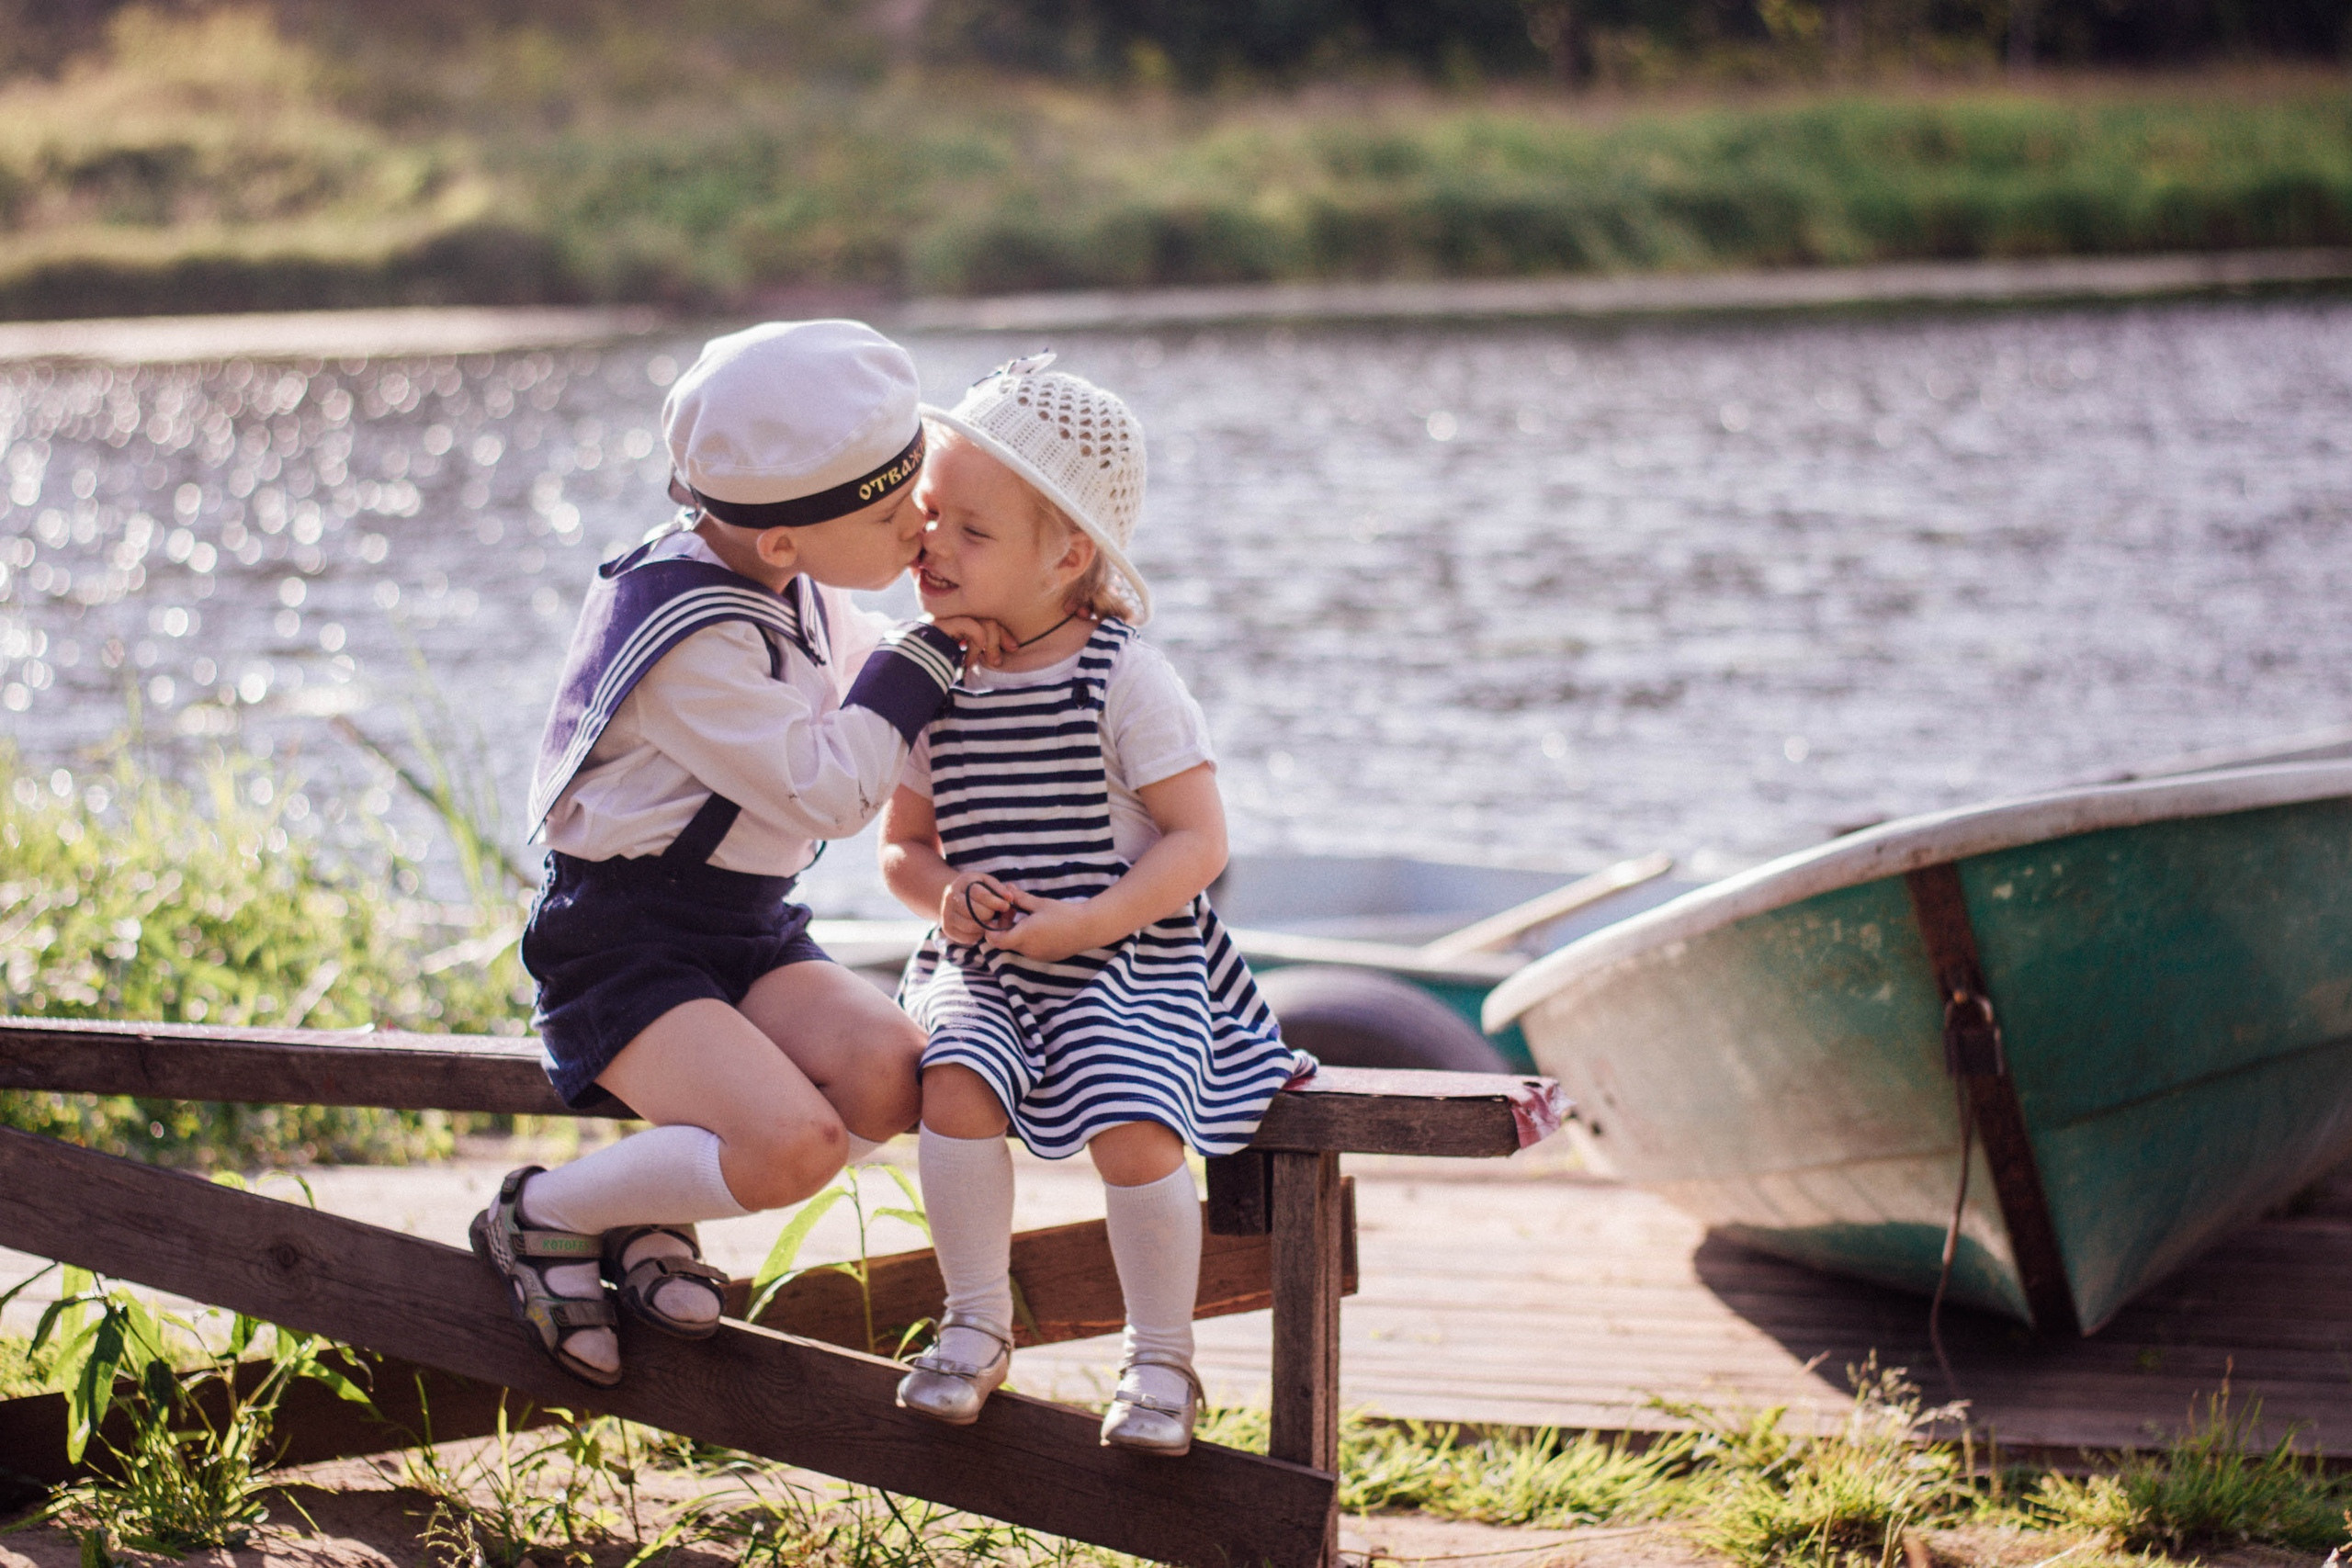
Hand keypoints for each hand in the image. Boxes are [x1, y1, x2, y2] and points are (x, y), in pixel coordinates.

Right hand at [926, 615, 1008, 668]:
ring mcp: (948, 615)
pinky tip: (966, 661)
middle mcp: (954, 614)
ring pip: (984, 621)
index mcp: (959, 620)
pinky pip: (971, 626)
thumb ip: (974, 650)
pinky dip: (976, 645)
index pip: (987, 616)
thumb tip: (998, 655)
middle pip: (989, 616)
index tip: (1013, 647)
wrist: (905, 669)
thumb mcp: (959, 659)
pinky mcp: (943, 621)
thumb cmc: (932, 667)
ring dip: (990, 645)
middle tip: (1001, 659)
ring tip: (986, 663)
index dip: (1003, 631)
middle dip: (1000, 638)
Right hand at [941, 871, 1017, 946]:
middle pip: (974, 912)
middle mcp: (949, 899)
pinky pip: (967, 938)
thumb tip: (1010, 898)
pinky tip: (981, 927)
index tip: (1006, 906)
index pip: (979, 894)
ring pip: (971, 926)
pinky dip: (978, 935)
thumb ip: (999, 889)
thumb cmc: (976, 889)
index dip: (995, 901)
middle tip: (994, 913)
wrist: (955, 898)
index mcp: (960, 883)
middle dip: (989, 914)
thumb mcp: (986, 882)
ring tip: (989, 920)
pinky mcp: (947, 929)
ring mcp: (946, 915)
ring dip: (985, 926)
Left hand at [983, 885, 1106, 963]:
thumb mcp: (1040, 903)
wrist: (1088, 928)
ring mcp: (1036, 956)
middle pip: (1005, 942)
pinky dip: (1027, 939)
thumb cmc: (1064, 914)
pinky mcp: (1045, 957)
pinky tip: (1039, 927)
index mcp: (1023, 935)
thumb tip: (1006, 889)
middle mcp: (1027, 949)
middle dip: (1004, 927)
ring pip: (1017, 945)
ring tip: (1027, 917)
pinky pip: (1029, 949)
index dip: (990, 930)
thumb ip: (1020, 898)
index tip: (994, 918)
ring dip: (1016, 933)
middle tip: (1012, 911)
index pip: (995, 940)